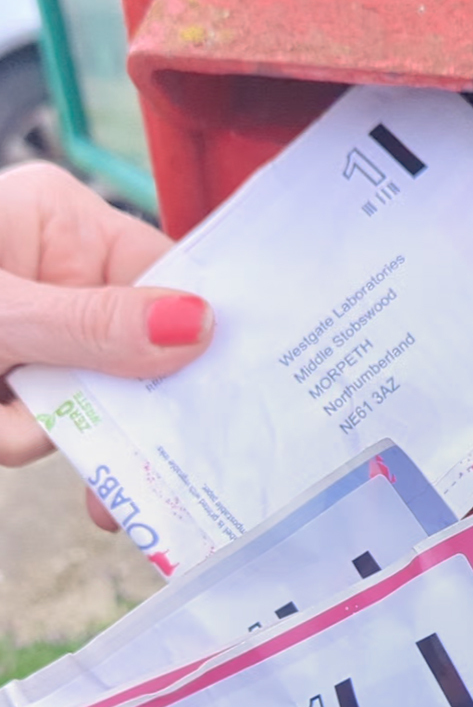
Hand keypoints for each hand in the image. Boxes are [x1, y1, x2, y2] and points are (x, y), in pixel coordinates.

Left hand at [0, 163, 212, 523]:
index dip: (193, 339)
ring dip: (40, 430)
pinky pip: (42, 417)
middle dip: (106, 408)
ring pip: (85, 395)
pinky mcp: (4, 371)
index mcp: (59, 224)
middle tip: (116, 483)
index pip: (162, 279)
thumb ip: (90, 326)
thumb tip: (199, 325)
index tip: (217, 400)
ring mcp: (29, 326)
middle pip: (131, 350)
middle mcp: (52, 270)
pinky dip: (14, 436)